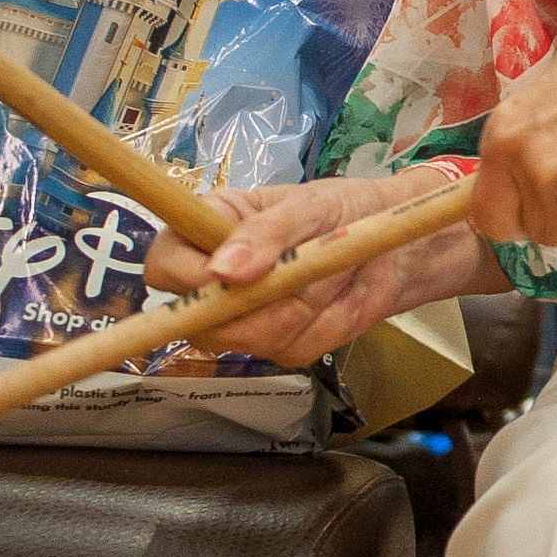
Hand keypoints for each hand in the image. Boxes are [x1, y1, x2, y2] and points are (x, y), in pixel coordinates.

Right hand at [145, 166, 488, 364]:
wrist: (394, 244)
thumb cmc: (343, 209)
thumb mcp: (307, 207)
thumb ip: (265, 235)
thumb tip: (222, 271)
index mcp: (204, 231)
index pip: (162, 267)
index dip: (190, 279)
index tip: (235, 275)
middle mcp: (215, 282)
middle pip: (204, 322)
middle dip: (268, 299)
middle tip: (312, 261)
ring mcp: (246, 320)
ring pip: (256, 338)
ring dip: (309, 303)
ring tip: (334, 266)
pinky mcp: (282, 346)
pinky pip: (297, 349)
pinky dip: (331, 322)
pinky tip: (345, 294)